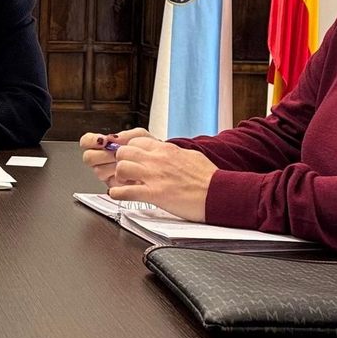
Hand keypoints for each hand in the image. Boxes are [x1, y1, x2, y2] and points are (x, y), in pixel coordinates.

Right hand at [79, 128, 151, 185]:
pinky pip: (111, 185)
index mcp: (105, 146)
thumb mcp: (141, 137)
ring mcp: (108, 173)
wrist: (164, 167)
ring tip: (127, 164)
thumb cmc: (151, 151)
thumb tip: (112, 138)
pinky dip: (121, 179)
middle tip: (115, 154)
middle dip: (102, 155)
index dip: (90, 141)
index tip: (102, 141)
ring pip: (98, 171)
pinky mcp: (116, 187)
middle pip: (88, 157)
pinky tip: (131, 175)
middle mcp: (103, 160)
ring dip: (112, 166)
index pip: (86, 142)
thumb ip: (127, 135)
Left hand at [83, 133, 216, 221]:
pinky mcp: (155, 194)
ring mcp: (155, 176)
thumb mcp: (190, 156)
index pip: (136, 141)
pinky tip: (119, 196)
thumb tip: (168, 153)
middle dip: (121, 162)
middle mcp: (157, 160)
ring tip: (125, 184)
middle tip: (126, 172)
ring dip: (119, 178)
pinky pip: (125, 192)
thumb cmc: (209, 178)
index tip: (130, 159)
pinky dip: (118, 195)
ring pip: (121, 168)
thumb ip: (174, 154)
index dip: (129, 151)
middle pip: (124, 152)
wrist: (218, 193)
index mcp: (166, 150)